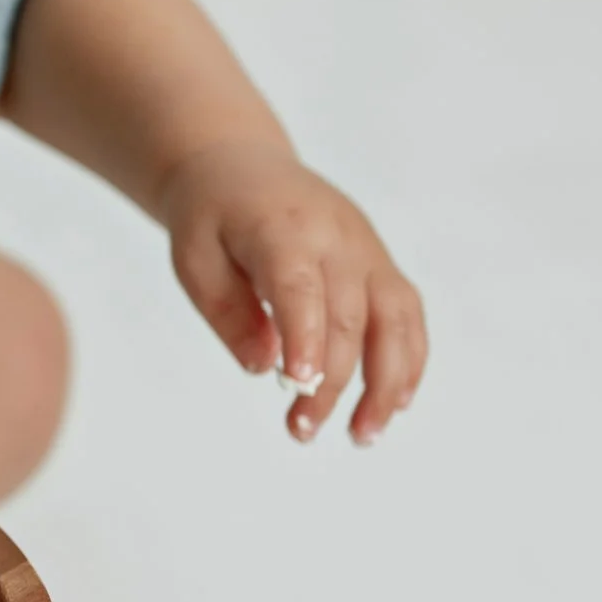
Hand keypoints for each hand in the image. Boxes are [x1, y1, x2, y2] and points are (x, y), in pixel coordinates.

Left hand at [157, 135, 427, 444]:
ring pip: (394, 318)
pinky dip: (408, 361)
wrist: (243, 167)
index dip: (303, 337)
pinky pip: (407, 314)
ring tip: (362, 435)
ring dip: (386, 382)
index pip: (299, 287)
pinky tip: (392, 404)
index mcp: (281, 228)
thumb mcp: (193, 257)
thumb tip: (262, 367)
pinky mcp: (381, 263)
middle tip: (301, 429)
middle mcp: (336, 235)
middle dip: (330, 381)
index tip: (300, 385)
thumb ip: (226, 312)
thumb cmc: (213, 217)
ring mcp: (367, 248)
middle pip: (346, 316)